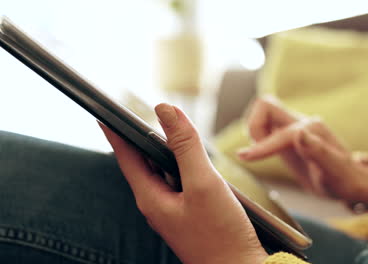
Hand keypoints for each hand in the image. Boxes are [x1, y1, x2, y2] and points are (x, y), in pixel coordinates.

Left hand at [100, 103, 267, 263]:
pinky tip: (195, 162)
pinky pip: (179, 182)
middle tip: (145, 115)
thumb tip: (166, 110)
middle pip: (144, 162)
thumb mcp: (203, 183)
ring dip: (166, 151)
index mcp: (150, 198)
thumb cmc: (221, 234)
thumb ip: (185, 146)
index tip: (105, 113)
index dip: (115, 131)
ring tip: (172, 131)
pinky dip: (183, 166)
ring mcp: (172, 210)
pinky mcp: (188, 214)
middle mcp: (157, 204)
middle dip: (144, 137)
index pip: (125, 156)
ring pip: (163, 172)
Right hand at [238, 97, 367, 210]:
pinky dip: (255, 134)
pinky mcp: (287, 136)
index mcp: (312, 130)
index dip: (261, 146)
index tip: (243, 157)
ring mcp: (293, 128)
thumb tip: (299, 133)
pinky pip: (264, 124)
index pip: (279, 132)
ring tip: (257, 152)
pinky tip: (259, 151)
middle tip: (254, 151)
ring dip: (253, 129)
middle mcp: (301, 123)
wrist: (352, 182)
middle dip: (253, 125)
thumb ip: (318, 152)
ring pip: (263, 112)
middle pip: (266, 105)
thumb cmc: (345, 180)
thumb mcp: (335, 172)